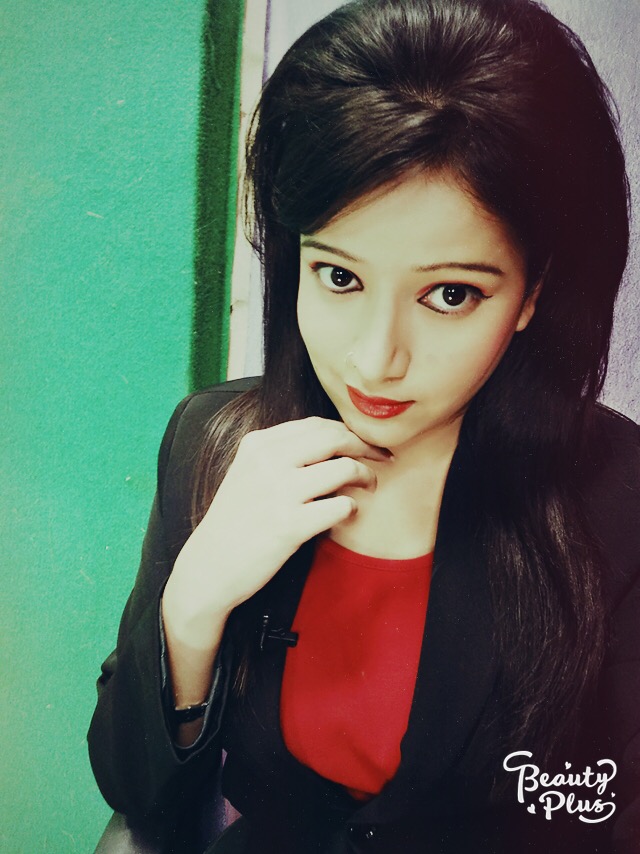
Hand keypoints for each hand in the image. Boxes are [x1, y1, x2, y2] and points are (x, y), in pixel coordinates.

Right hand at [163, 417, 388, 647]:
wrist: (209, 568)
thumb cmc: (234, 523)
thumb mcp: (247, 473)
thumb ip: (282, 454)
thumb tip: (332, 442)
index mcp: (258, 445)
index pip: (316, 424)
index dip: (348, 432)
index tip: (364, 443)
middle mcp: (268, 462)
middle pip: (335, 438)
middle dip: (366, 447)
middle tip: (381, 458)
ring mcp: (279, 493)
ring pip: (344, 469)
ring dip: (366, 476)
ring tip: (370, 486)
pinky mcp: (290, 526)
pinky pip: (341, 506)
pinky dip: (352, 508)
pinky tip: (348, 513)